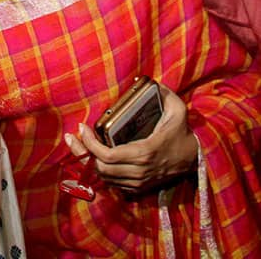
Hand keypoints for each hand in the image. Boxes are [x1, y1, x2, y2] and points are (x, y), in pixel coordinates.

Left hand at [66, 85, 197, 192]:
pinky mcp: (139, 187)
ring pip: (104, 178)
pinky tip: (92, 156)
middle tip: (72, 137)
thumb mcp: (178, 110)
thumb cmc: (182, 132)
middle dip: (82, 153)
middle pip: (100, 169)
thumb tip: (151, 81)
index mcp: (144, 153)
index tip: (82, 128)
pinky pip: (112, 183)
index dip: (90, 144)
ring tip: (78, 144)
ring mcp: (138, 182)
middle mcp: (139, 171)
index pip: (107, 156)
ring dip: (89, 162)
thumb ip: (166, 94)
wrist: (196, 159)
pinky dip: (100, 171)